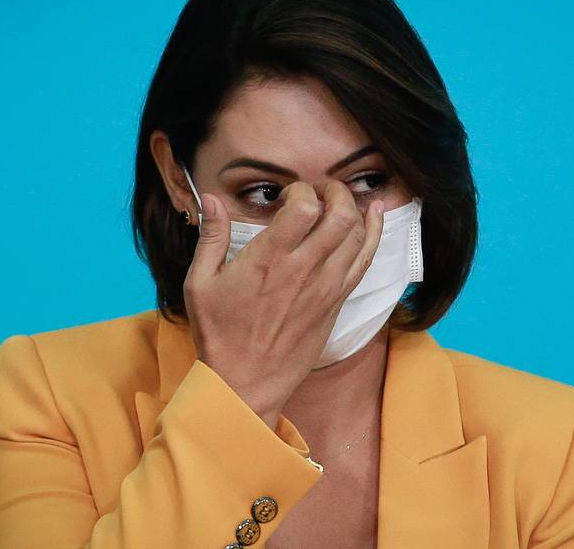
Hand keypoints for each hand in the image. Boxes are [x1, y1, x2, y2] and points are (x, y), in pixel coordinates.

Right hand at [183, 180, 384, 429]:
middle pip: (339, 215)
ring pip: (357, 235)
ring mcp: (326, 287)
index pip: (305, 207)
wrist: (246, 383)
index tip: (289, 196)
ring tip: (339, 200)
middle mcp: (304, 269)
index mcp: (269, 259)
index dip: (302, 191)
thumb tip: (211, 199)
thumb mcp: (199, 283)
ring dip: (353, 208)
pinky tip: (374, 215)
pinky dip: (373, 233)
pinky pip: (364, 260)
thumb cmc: (220, 334)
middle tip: (320, 189)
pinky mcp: (336, 303)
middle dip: (334, 191)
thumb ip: (211, 237)